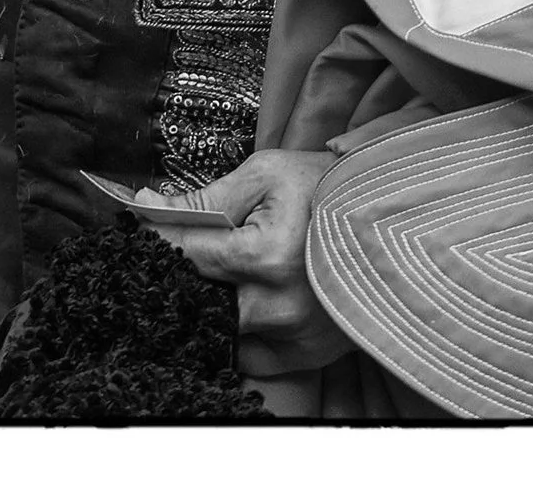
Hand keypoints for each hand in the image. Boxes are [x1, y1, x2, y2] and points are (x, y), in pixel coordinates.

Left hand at [136, 149, 345, 377]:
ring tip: (227, 269)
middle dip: (182, 272)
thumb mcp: (265, 175)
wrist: (394, 222)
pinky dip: (240, 329)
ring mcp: (291, 337)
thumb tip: (149, 204)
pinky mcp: (304, 356)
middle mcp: (276, 306)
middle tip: (191, 247)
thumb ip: (205, 199)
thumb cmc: (331, 191)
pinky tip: (248, 298)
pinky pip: (249, 353)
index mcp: (264, 256)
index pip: (182, 253)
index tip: (137, 229)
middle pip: (197, 296)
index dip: (154, 238)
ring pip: (221, 326)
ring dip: (212, 300)